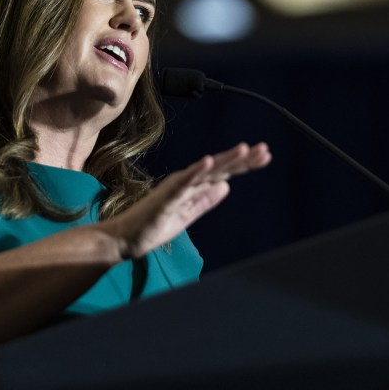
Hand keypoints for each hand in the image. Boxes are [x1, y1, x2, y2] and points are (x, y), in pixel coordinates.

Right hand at [100, 142, 271, 259]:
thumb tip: (227, 186)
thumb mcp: (187, 216)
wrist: (124, 239)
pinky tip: (208, 162)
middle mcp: (186, 182)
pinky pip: (183, 183)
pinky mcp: (165, 198)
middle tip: (264, 149)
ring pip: (204, 171)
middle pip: (219, 168)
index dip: (244, 164)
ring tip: (243, 150)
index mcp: (192, 187)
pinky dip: (196, 172)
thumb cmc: (152, 227)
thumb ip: (205, 201)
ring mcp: (175, 188)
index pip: (223, 173)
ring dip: (224, 160)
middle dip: (242, 159)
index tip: (264, 155)